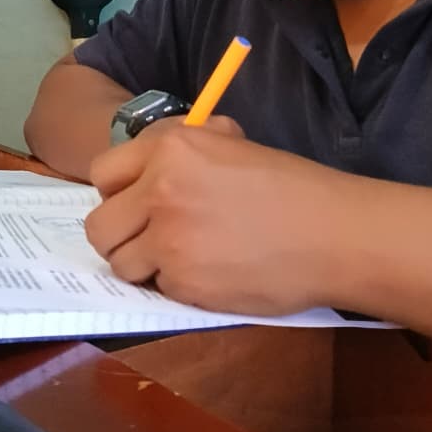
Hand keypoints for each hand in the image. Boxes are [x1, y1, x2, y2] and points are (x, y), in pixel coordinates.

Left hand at [85, 122, 347, 314]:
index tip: (133, 203)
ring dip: (145, 265)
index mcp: (170, 148)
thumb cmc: (290, 186)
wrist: (332, 233)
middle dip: (119, 236)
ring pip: (122, 264)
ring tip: (183, 257)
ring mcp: (169, 240)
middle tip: (147, 239)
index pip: (103, 174)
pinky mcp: (184, 283)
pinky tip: (211, 272)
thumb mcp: (230, 143)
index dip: (116, 192)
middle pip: (100, 227)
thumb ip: (181, 150)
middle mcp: (160, 190)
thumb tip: (145, 166)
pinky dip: (178, 285)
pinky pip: (158, 288)